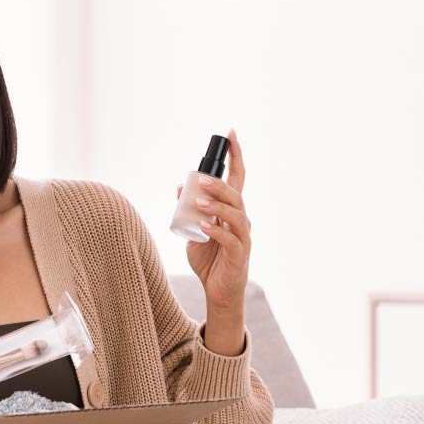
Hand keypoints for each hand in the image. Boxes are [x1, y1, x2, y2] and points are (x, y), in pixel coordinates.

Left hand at [177, 127, 250, 314]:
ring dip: (218, 206)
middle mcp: (240, 220)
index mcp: (231, 210)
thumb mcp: (193, 231)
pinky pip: (231, 240)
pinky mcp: (239, 254)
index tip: (231, 134)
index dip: (236, 155)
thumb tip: (180, 187)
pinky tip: (203, 227)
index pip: (237, 177)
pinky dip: (216, 232)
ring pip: (237, 215)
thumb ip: (188, 210)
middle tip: (201, 179)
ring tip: (200, 203)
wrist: (217, 290)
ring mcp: (242, 237)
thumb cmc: (208, 258)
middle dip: (219, 185)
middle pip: (236, 195)